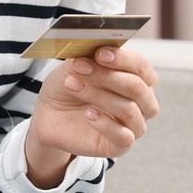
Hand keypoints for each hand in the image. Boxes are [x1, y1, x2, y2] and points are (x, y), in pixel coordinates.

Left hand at [26, 44, 159, 163]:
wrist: (50, 114)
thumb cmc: (69, 86)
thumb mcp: (74, 66)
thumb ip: (88, 57)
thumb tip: (98, 47)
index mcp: (138, 79)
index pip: (141, 67)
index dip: (123, 59)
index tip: (100, 52)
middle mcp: (142, 103)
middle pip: (137, 88)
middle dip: (107, 75)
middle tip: (80, 66)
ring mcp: (133, 125)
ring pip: (128, 110)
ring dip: (98, 95)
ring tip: (72, 85)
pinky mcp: (120, 146)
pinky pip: (124, 137)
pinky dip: (106, 124)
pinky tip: (88, 114)